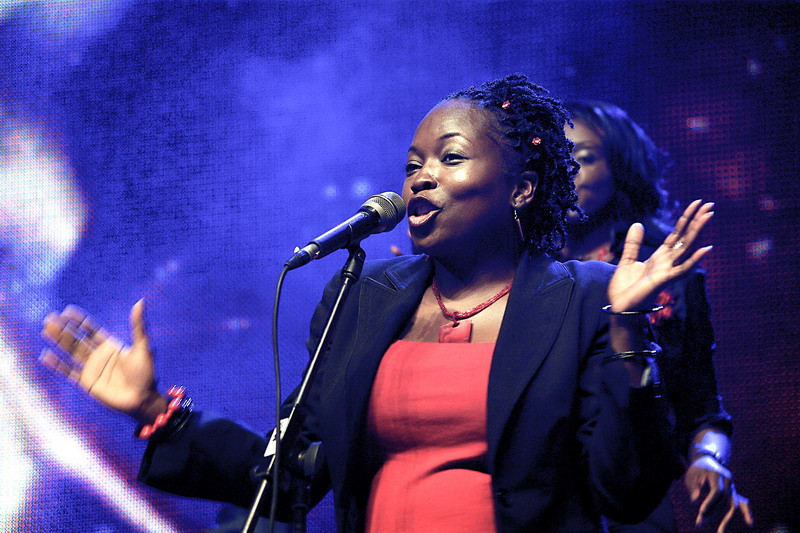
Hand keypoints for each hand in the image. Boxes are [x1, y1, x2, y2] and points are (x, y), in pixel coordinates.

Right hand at [40, 299, 165, 423]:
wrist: (141, 398)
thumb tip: (140, 301)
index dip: (79, 320)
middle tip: (50, 318)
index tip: (67, 311)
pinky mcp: (86, 382)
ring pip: (70, 352)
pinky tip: (45, 355)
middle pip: (77, 339)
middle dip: (64, 329)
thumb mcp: (142, 346)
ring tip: (46, 329)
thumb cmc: (145, 373)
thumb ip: (138, 326)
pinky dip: (56, 364)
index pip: (91, 330)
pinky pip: (68, 371)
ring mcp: (91, 368)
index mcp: (110, 346)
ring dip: (58, 341)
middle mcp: (98, 355)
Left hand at [608, 200, 713, 311]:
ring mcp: (667, 270)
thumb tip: (637, 223)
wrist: (618, 306)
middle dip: (697, 221)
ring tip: (708, 216)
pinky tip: (705, 248)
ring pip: (687, 248)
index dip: (686, 219)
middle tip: (710, 204)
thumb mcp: (627, 260)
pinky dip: (694, 259)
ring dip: (697, 232)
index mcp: (660, 257)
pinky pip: (682, 268)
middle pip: (686, 238)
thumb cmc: (624, 287)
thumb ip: (633, 243)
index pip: (677, 234)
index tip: (696, 203)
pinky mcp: (663, 280)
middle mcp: (667, 262)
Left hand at [685, 456, 752, 531]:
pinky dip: (746, 512)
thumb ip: (693, 486)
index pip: (717, 491)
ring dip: (726, 519)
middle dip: (712, 512)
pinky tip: (750, 523)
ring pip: (733, 504)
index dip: (710, 502)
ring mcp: (732, 487)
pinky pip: (743, 503)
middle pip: (724, 500)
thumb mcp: (691, 475)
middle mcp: (728, 481)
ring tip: (721, 532)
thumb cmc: (697, 469)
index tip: (701, 512)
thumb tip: (695, 499)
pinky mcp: (734, 493)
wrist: (707, 460)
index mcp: (717, 474)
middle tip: (699, 522)